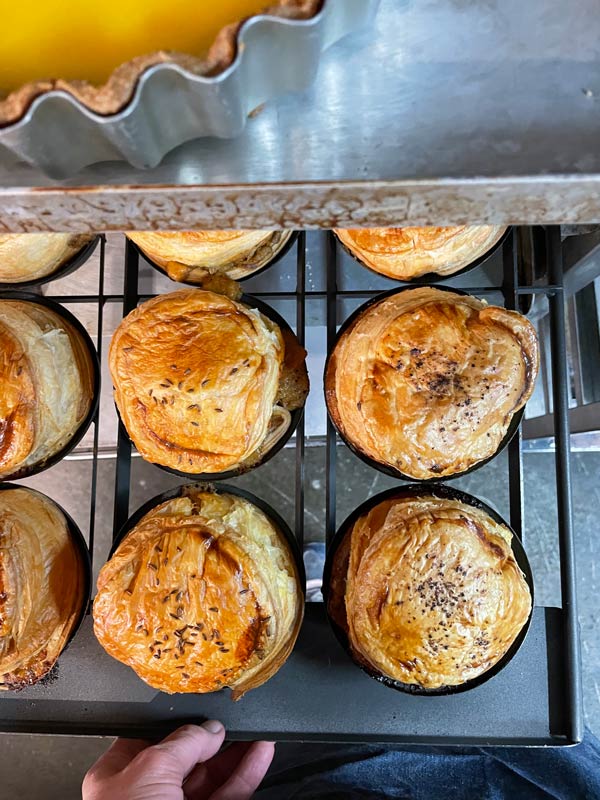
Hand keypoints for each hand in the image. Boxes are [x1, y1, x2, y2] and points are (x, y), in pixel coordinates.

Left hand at [82, 721, 274, 799]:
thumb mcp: (152, 768)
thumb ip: (183, 742)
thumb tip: (209, 729)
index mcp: (119, 780)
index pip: (151, 739)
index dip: (177, 722)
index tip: (203, 708)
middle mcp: (148, 797)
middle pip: (187, 756)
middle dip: (213, 736)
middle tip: (233, 718)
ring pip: (212, 776)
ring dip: (236, 752)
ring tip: (254, 731)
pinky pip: (230, 794)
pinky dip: (248, 772)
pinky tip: (260, 753)